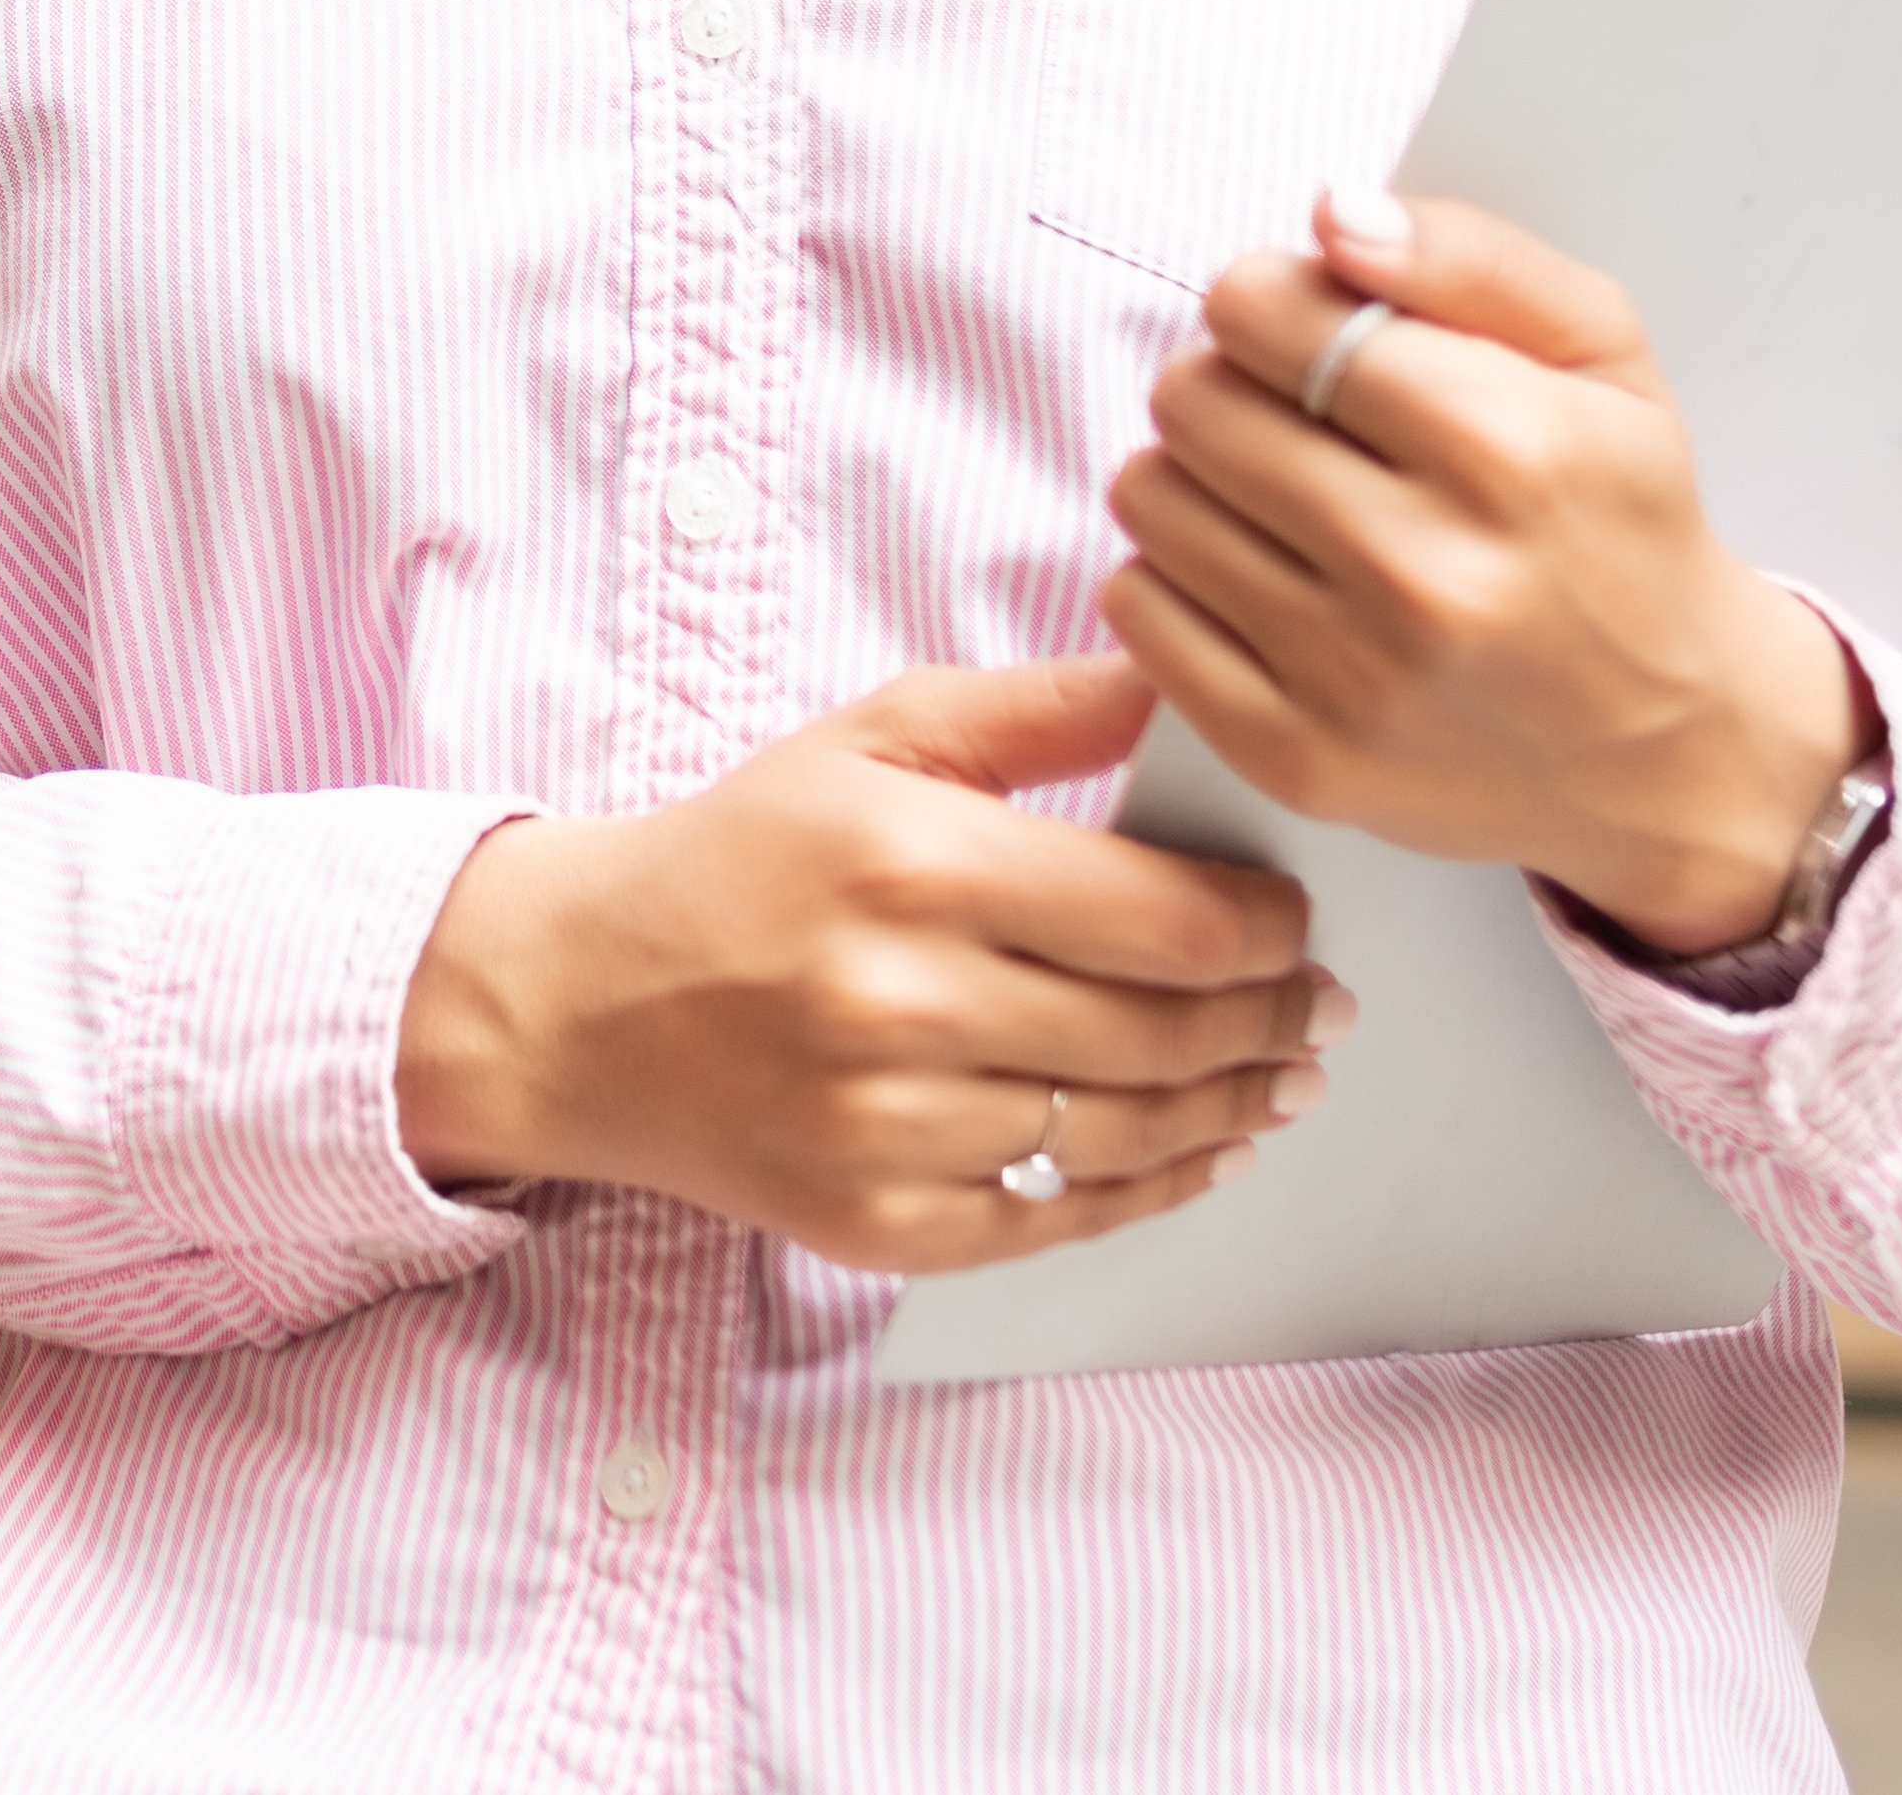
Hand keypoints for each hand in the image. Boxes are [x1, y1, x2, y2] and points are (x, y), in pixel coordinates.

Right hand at [393, 658, 1343, 1275]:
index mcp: (917, 864)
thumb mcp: (874, 737)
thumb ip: (1039, 707)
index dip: (1273, 929)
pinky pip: (1063, 1221)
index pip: (1173, 921)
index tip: (1300, 918)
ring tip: (1282, 1078)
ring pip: (1133, 1137)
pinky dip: (1155, 1192)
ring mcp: (889, 1128)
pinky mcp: (876, 1225)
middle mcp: (904, 1003)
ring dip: (1236, 1108)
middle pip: (1172, 1035)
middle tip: (1321, 1008)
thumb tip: (1186, 677)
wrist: (580, 1003)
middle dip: (1276, 1021)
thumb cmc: (744, 855)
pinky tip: (1203, 1152)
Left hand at [1098, 188, 1875, 958]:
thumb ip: (1472, 257)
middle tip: (1297, 419)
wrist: (1670, 745)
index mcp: (1505, 447)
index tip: (1303, 330)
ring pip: (1152, 497)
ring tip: (1281, 496)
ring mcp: (1353, 677)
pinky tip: (1259, 576)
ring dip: (1194, 477)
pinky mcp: (1294, 756)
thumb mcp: (1604, 357)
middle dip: (1229, 384)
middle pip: (1194, 401)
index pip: (1267, 312)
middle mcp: (1425, 571)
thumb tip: (1332, 217)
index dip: (1268, 300)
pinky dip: (1173, 575)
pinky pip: (1137, 608)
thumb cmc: (1619, 523)